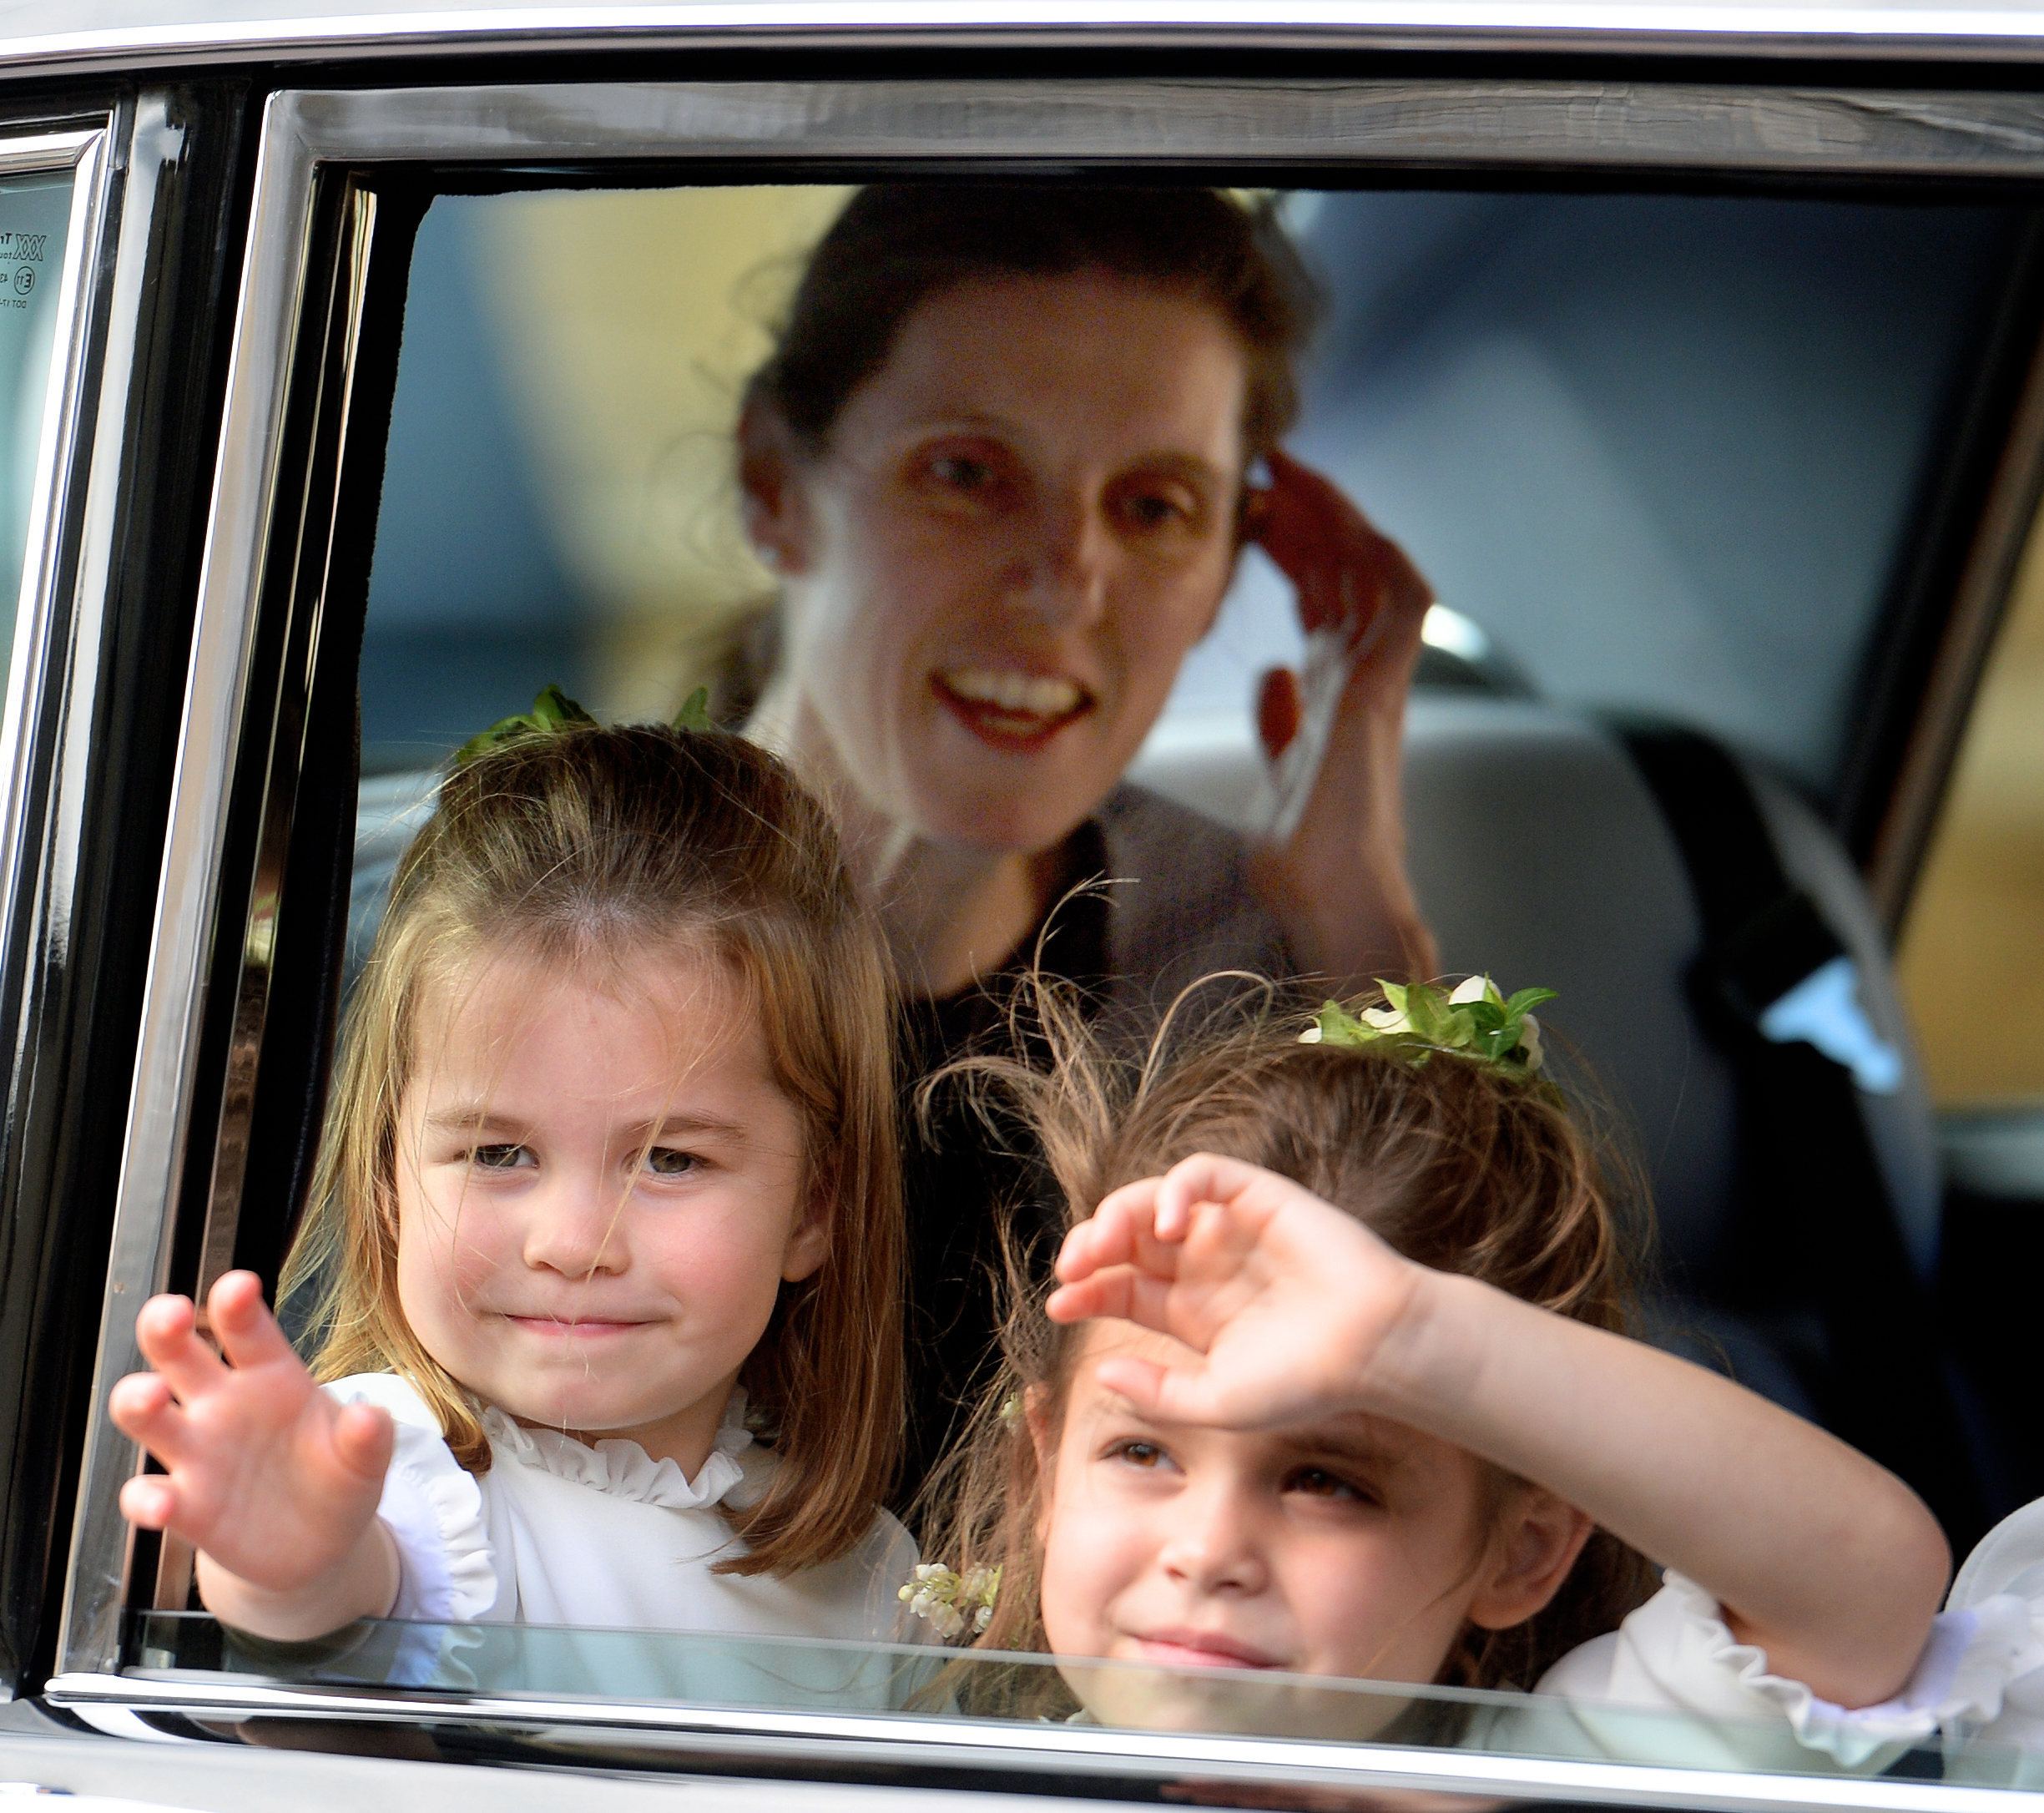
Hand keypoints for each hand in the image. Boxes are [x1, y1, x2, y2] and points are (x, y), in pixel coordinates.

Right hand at [109, 1271, 394, 1607]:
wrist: (323, 1545)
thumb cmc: (339, 1477)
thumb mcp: (364, 1457)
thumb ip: (369, 1436)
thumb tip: (371, 1415)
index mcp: (271, 1376)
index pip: (248, 1331)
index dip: (237, 1304)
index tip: (238, 1285)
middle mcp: (224, 1404)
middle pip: (178, 1353)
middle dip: (163, 1326)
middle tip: (170, 1313)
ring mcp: (198, 1453)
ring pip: (145, 1413)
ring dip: (136, 1399)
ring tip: (151, 1396)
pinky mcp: (186, 1506)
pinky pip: (148, 1494)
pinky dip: (146, 1498)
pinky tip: (160, 1504)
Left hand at [1044, 1153, 1424, 1429]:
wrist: (1373, 1350)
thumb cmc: (1306, 1383)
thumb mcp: (1216, 1402)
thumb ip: (1157, 1392)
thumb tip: (1099, 1369)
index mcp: (1190, 1310)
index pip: (1121, 1288)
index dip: (1085, 1289)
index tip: (1058, 1305)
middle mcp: (1204, 1264)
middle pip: (1128, 1239)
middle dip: (1091, 1246)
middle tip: (1074, 1266)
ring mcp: (1229, 1228)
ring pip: (1154, 1200)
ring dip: (1118, 1213)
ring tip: (1105, 1242)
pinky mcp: (1258, 1196)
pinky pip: (1203, 1174)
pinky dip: (1176, 1188)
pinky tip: (1167, 1225)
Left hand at [1244, 450, 1435, 984]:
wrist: (1331, 904)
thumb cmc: (1304, 859)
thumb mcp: (1275, 775)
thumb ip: (1280, 722)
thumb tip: (1273, 675)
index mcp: (1335, 691)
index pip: (1322, 595)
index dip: (1295, 545)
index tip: (1256, 507)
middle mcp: (1362, 677)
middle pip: (1345, 570)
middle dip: (1312, 512)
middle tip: (1269, 464)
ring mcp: (1378, 682)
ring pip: (1372, 572)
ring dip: (1338, 519)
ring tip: (1293, 474)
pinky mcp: (1384, 693)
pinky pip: (1402, 605)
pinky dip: (1381, 559)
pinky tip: (1349, 522)